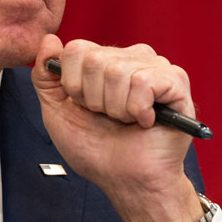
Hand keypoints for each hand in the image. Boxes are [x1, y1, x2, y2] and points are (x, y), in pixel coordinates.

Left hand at [32, 34, 203, 221]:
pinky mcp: (176, 81)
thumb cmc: (96, 149)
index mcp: (104, 60)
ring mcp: (155, 67)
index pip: (76, 49)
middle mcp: (130, 57)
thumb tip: (47, 40)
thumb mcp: (57, 112)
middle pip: (95, 60)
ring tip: (128, 121)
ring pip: (118, 71)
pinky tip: (146, 121)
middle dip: (95, 100)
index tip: (85, 107)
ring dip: (117, 109)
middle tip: (109, 118)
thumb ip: (45, 77)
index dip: (73, 85)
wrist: (126, 180)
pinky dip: (138, 110)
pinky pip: (144, 82)